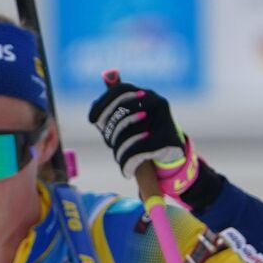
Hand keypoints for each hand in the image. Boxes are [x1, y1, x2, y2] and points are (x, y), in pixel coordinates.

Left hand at [87, 69, 220, 209]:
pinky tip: (127, 171)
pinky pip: (139, 150)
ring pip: (129, 134)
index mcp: (142, 93)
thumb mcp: (125, 120)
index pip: (119, 91)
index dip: (103, 104)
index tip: (92, 120)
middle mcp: (156, 100)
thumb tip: (97, 97)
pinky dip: (128, 163)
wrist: (170, 152)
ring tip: (120, 157)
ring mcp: (165, 118)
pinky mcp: (169, 137)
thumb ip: (110, 109)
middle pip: (121, 114)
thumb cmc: (141, 133)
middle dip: (111, 133)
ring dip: (119, 150)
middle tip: (110, 144)